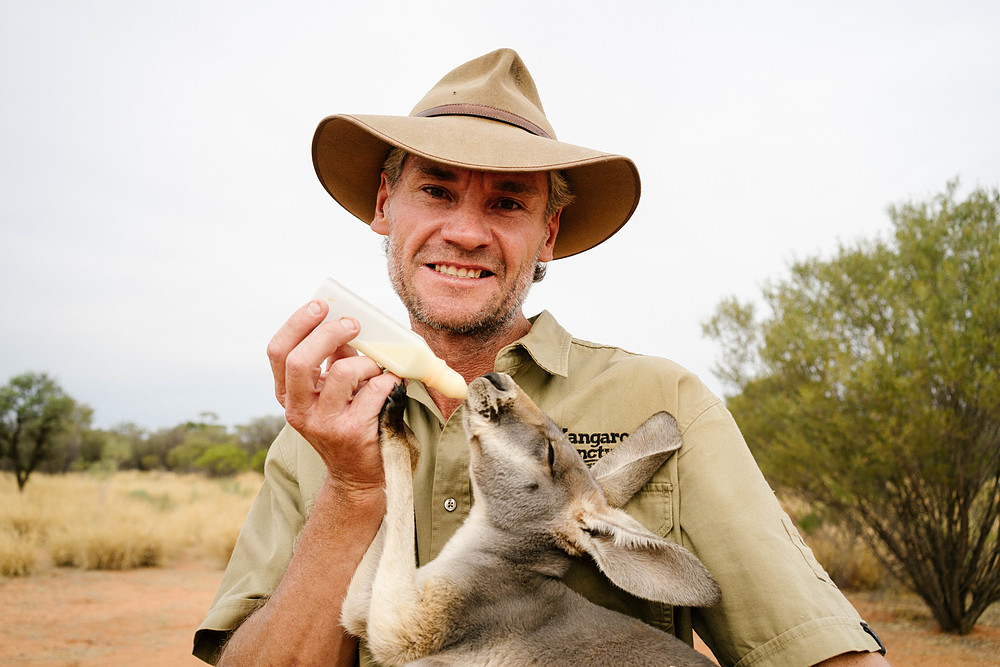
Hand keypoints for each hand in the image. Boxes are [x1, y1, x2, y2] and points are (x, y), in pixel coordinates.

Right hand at [267, 299, 399, 492]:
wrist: (359, 476)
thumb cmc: (348, 423)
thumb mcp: (330, 392)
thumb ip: (333, 360)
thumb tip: (346, 324)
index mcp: (288, 394)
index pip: (278, 352)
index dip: (297, 324)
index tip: (320, 306)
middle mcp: (298, 410)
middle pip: (300, 360)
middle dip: (329, 333)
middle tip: (353, 324)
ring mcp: (323, 424)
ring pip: (343, 372)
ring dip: (368, 362)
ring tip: (377, 369)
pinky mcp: (352, 432)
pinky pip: (375, 390)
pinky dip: (388, 380)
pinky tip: (391, 386)